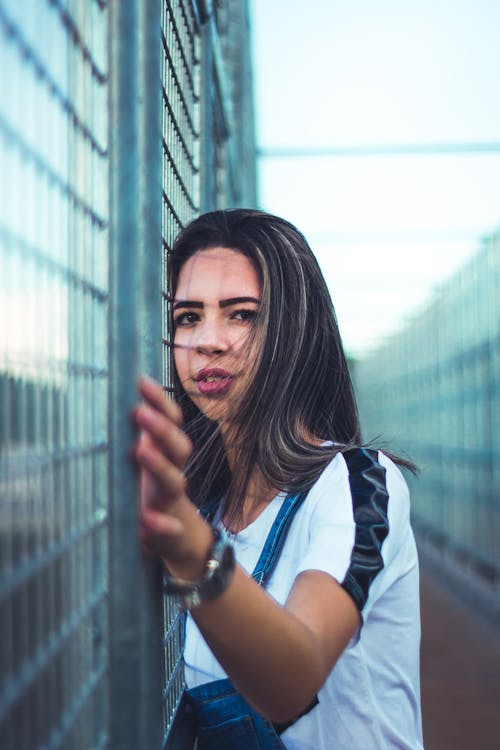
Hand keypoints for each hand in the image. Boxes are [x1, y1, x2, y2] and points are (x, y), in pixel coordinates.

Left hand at [134, 375, 202, 569]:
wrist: (181, 540)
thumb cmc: (155, 494)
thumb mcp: (147, 464)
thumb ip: (137, 437)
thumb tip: (110, 397)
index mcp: (166, 454)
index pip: (171, 421)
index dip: (160, 401)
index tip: (141, 381)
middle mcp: (172, 475)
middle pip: (178, 447)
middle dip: (161, 429)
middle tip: (139, 413)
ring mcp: (171, 504)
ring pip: (174, 482)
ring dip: (160, 466)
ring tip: (141, 451)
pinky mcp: (168, 534)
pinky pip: (168, 529)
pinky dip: (160, 524)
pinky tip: (148, 520)